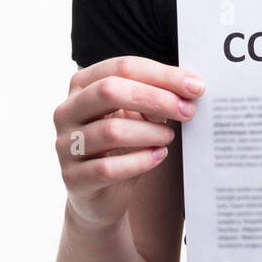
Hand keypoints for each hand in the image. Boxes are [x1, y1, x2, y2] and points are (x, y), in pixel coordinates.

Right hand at [53, 55, 204, 229]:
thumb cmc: (123, 143)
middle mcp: (66, 111)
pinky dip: (140, 161)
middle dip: (156, 99)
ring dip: (150, 132)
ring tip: (169, 136)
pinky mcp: (72, 178)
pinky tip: (158, 156)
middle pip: (109, 91)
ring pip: (111, 131)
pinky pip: (108, 168)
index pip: (122, 67)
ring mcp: (65, 145)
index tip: (196, 86)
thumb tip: (189, 89)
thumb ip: (155, 97)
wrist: (101, 194)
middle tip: (187, 111)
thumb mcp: (138, 113)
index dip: (162, 75)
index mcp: (82, 84)